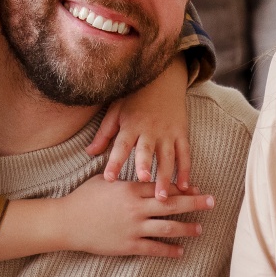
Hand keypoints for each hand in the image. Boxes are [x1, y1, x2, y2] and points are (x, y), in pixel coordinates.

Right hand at [53, 177, 214, 256]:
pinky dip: (170, 250)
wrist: (67, 222)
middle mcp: (137, 208)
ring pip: (168, 228)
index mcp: (132, 189)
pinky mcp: (128, 245)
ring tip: (200, 229)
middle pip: (173, 204)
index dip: (182, 188)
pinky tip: (181, 251)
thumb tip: (139, 171)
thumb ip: (124, 177)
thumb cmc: (83, 198)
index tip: (197, 188)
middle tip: (213, 202)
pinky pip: (154, 249)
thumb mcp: (105, 180)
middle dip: (196, 203)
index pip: (163, 187)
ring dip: (187, 228)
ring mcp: (134, 228)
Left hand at [87, 61, 194, 195]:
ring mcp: (167, 132)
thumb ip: (104, 133)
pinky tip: (184, 186)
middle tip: (143, 181)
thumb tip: (89, 152)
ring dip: (166, 176)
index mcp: (131, 125)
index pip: (121, 146)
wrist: (162, 79)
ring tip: (163, 196)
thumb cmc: (135, 98)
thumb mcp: (116, 111)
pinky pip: (185, 154)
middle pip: (147, 150)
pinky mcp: (181, 133)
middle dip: (145, 165)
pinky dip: (186, 170)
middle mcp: (150, 130)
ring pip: (168, 157)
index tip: (109, 178)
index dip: (115, 161)